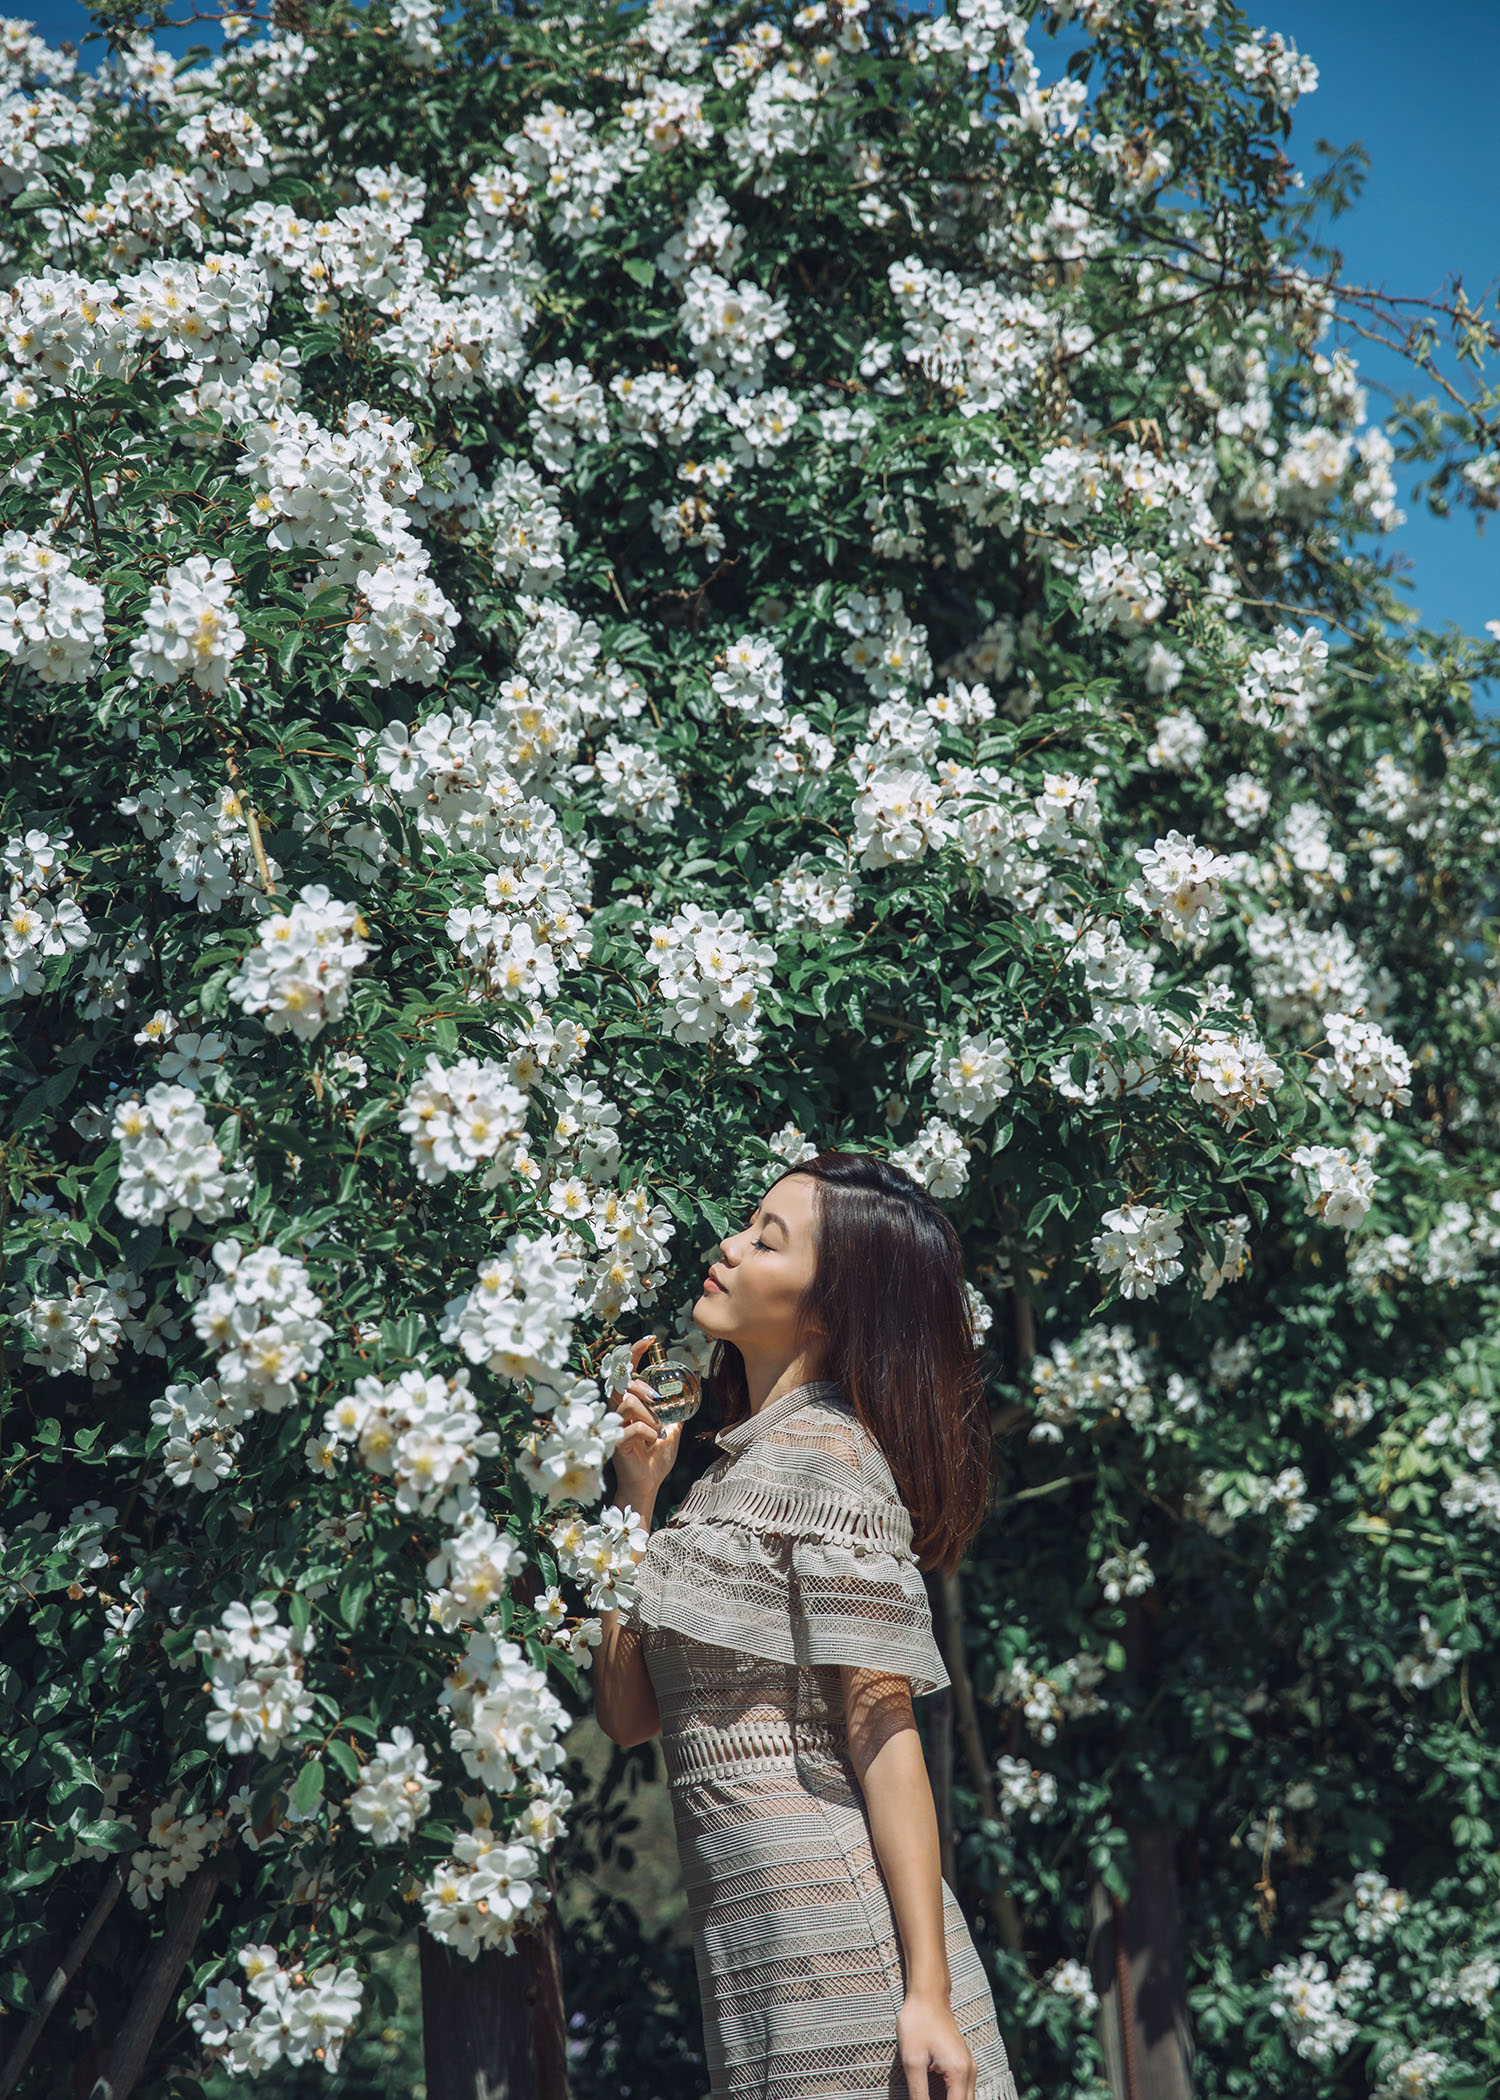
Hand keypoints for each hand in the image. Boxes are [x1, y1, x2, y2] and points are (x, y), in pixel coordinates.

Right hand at [609, 1335, 684, 1514]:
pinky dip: (647, 1432)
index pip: (626, 1371)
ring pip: (627, 1403)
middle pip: (623, 1384)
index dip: (635, 1352)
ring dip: (649, 1414)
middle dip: (643, 1388)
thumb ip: (677, 1406)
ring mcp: (614, 1425)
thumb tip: (696, 1379)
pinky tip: (653, 1441)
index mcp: (629, 1403)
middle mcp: (617, 1411)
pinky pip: (631, 1427)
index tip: (650, 1340)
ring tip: (658, 1429)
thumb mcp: (673, 1427)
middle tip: (658, 1401)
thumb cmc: (656, 1456)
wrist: (649, 1483)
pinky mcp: (615, 1442)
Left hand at [897, 1990, 975, 2099]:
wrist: (927, 1994)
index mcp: (959, 2073)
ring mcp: (969, 2067)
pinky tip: (934, 2097)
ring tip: (928, 2097)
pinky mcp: (963, 2063)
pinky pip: (962, 2092)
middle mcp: (969, 2072)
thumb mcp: (913, 2061)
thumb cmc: (917, 2023)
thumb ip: (919, 2094)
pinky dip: (952, 2099)